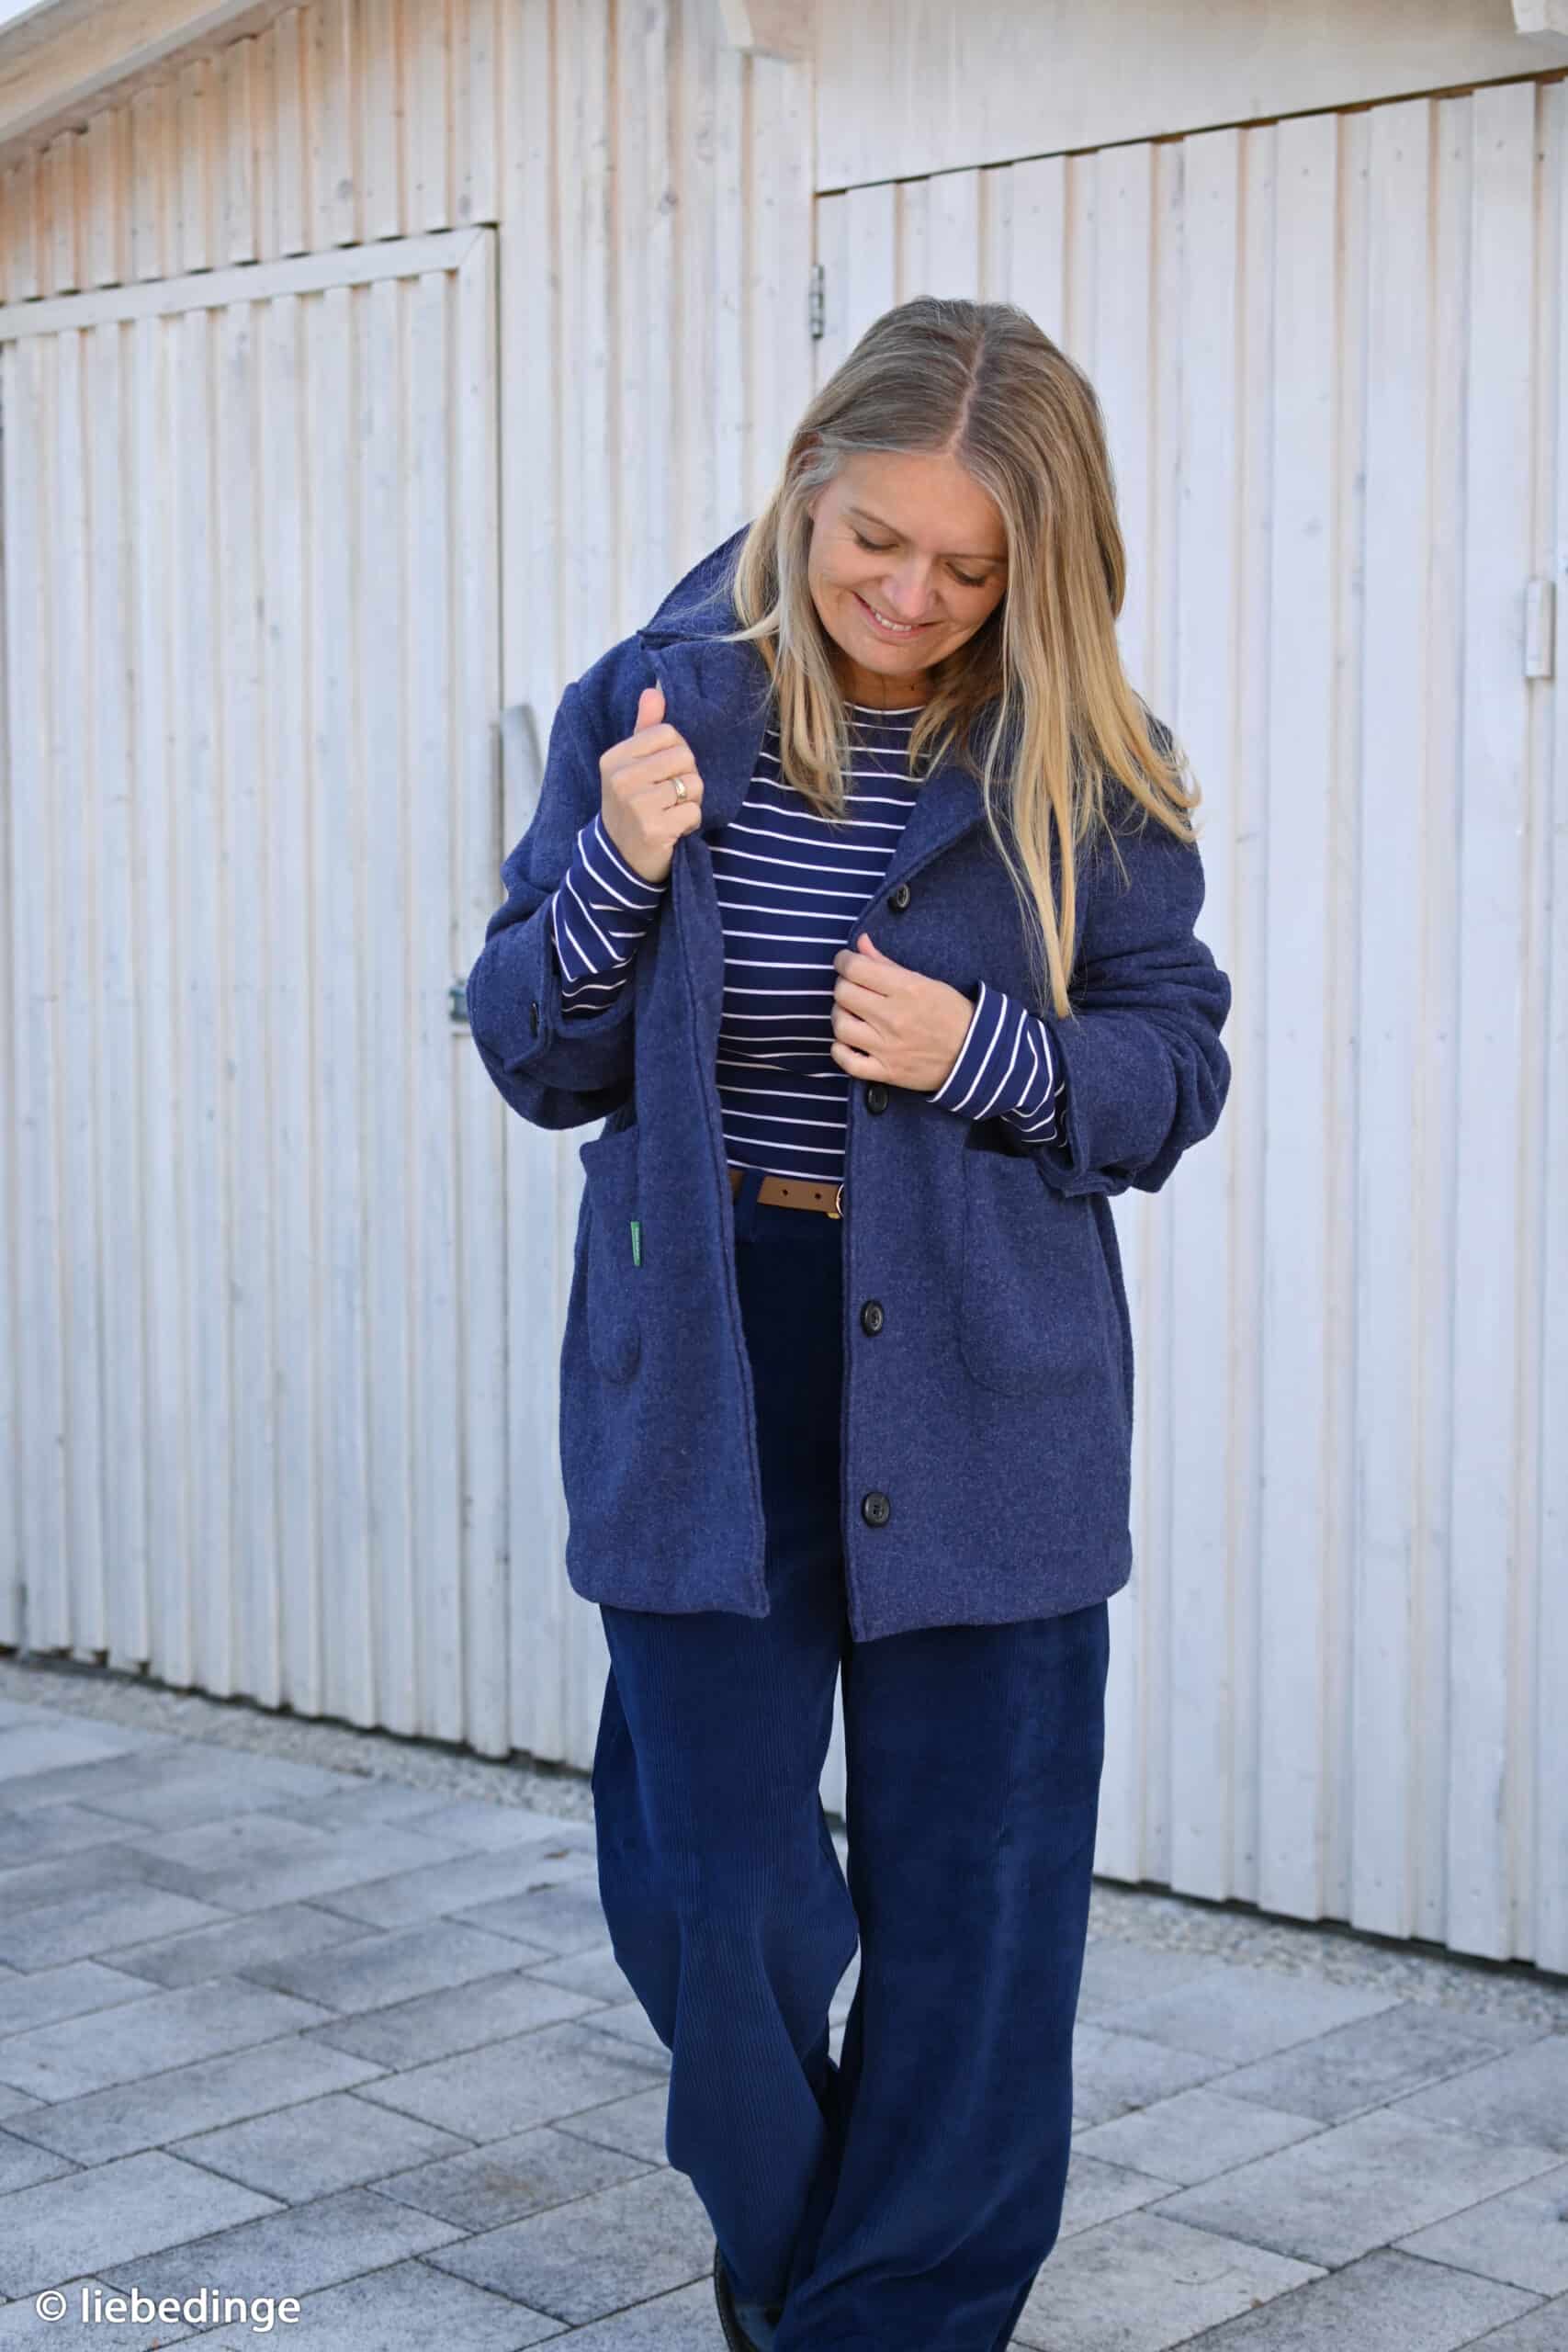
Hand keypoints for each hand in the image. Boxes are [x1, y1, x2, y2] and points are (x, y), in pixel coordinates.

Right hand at [599, 681, 703, 884]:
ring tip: (669, 813)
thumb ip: (644, 729)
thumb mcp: (631, 766)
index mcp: (615, 758)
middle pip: (685, 757)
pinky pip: (693, 813)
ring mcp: (635, 805)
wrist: (620, 859)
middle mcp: (621, 779)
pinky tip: (671, 830)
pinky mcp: (652, 829)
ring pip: (693, 785)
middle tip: (668, 797)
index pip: (669, 734)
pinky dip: (690, 823)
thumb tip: (654, 691)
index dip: (676, 754)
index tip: (662, 774)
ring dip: (690, 802)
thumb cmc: (631, 806)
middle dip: (687, 778)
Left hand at [829, 934, 973, 1091]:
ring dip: (841, 1016)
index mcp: (906, 989)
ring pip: (840, 1026)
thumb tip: (860, 943)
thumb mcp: (926, 982)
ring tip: (852, 1014)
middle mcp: (893, 1017)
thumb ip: (888, 964)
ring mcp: (888, 1047)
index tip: (846, 962)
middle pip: (843, 994)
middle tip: (853, 988)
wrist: (976, 1054)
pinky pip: (847, 1062)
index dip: (843, 961)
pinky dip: (841, 1051)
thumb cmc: (951, 1013)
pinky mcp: (887, 1071)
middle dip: (843, 986)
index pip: (855, 968)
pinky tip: (849, 1042)